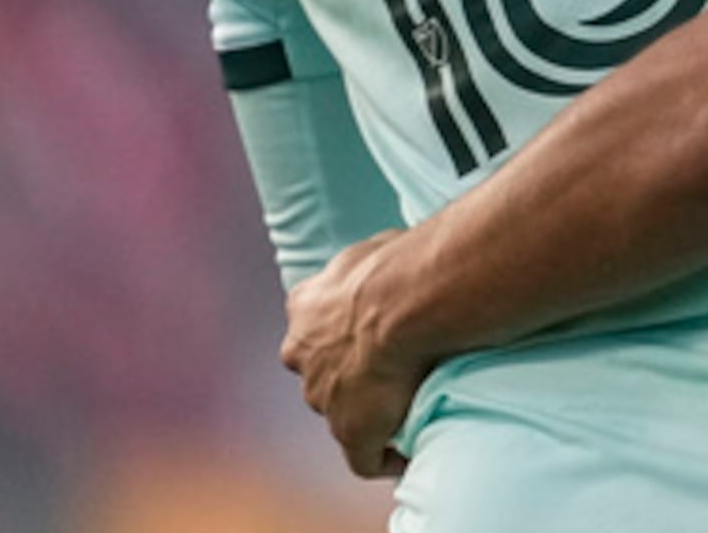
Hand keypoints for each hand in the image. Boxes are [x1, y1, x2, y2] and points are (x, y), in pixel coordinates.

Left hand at [281, 230, 434, 476]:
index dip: (338, 333)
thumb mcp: (375, 248)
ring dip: (365, 410)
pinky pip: (365, 457)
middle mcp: (303, 354)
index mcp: (306, 308)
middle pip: (319, 371)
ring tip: (404, 407)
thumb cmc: (399, 265)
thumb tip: (390, 258)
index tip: (365, 333)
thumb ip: (369, 262)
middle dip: (344, 373)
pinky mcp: (351, 433)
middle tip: (387, 368)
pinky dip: (383, 458)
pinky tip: (404, 456)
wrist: (405, 300)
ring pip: (340, 410)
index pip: (313, 327)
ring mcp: (324, 397)